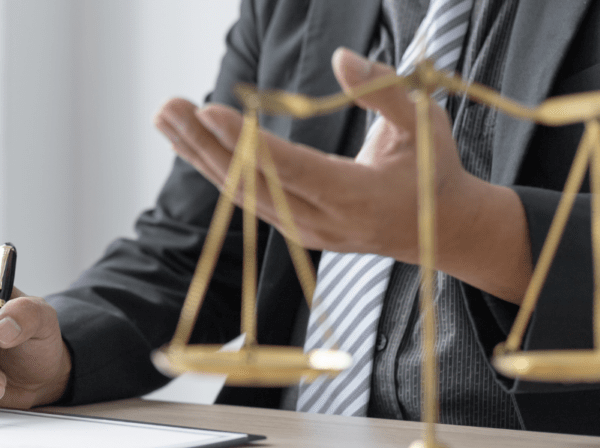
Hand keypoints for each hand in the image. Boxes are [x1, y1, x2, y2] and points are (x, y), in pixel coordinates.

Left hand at [153, 47, 530, 302]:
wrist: (439, 230)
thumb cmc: (432, 169)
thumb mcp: (422, 122)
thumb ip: (381, 90)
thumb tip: (342, 58)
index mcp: (356, 196)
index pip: (290, 168)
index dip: (247, 143)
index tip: (209, 111)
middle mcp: (322, 221)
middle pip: (251, 183)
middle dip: (205, 144)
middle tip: (169, 106)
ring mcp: (303, 231)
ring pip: (240, 193)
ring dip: (199, 154)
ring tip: (166, 117)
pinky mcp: (293, 230)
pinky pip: (245, 198)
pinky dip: (215, 168)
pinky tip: (189, 141)